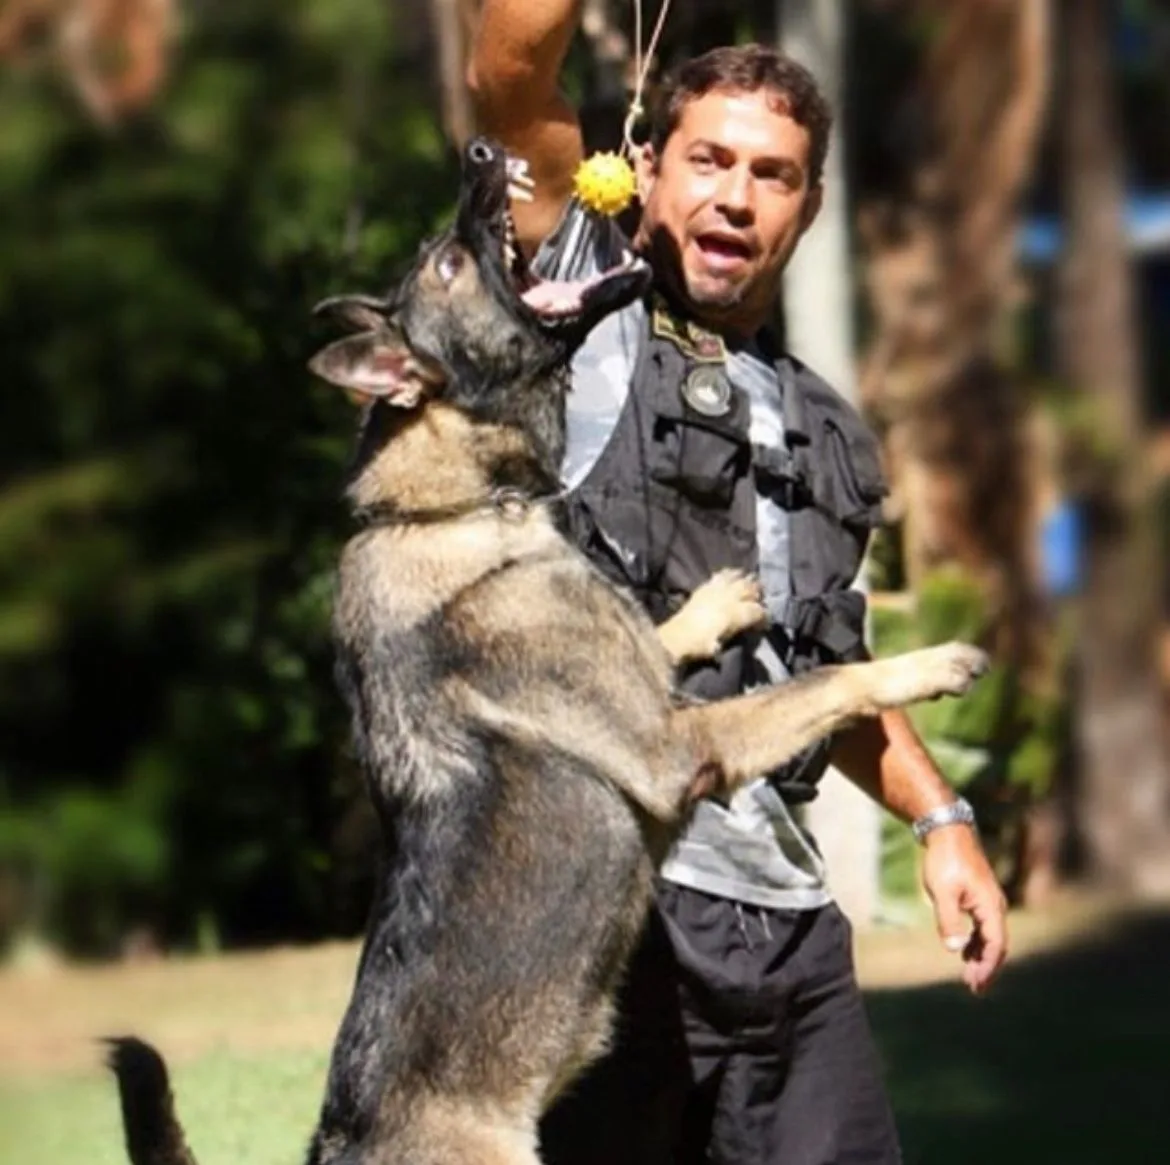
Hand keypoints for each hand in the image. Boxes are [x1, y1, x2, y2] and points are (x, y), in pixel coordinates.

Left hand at [658, 569, 765, 663]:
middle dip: (758, 593)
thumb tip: (748, 628)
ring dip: (746, 580)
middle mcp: (728, 598)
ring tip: (751, 581)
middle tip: (760, 598)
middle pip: (750, 589)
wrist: (676, 637)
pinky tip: (732, 574)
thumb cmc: (700, 646)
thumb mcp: (722, 645)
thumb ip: (737, 632)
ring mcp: (716, 590)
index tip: (764, 622)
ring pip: (737, 578)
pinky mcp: (704, 588)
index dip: (763, 616)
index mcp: (734, 614)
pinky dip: (728, 574)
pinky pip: (720, 576)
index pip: (757, 611)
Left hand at [921, 824, 1007, 993]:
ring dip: (982, 956)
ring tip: (970, 976)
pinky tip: (966, 951)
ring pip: (990, 935)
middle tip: (974, 988)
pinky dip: (977, 941)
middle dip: (987, 967)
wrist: (947, 831)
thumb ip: (948, 921)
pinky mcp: (979, 895)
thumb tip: (954, 950)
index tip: (977, 985)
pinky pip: (984, 925)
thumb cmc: (944, 860)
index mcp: (990, 906)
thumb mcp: (942, 892)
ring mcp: (988, 900)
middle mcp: (995, 905)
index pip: (996, 945)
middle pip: (997, 944)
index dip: (988, 967)